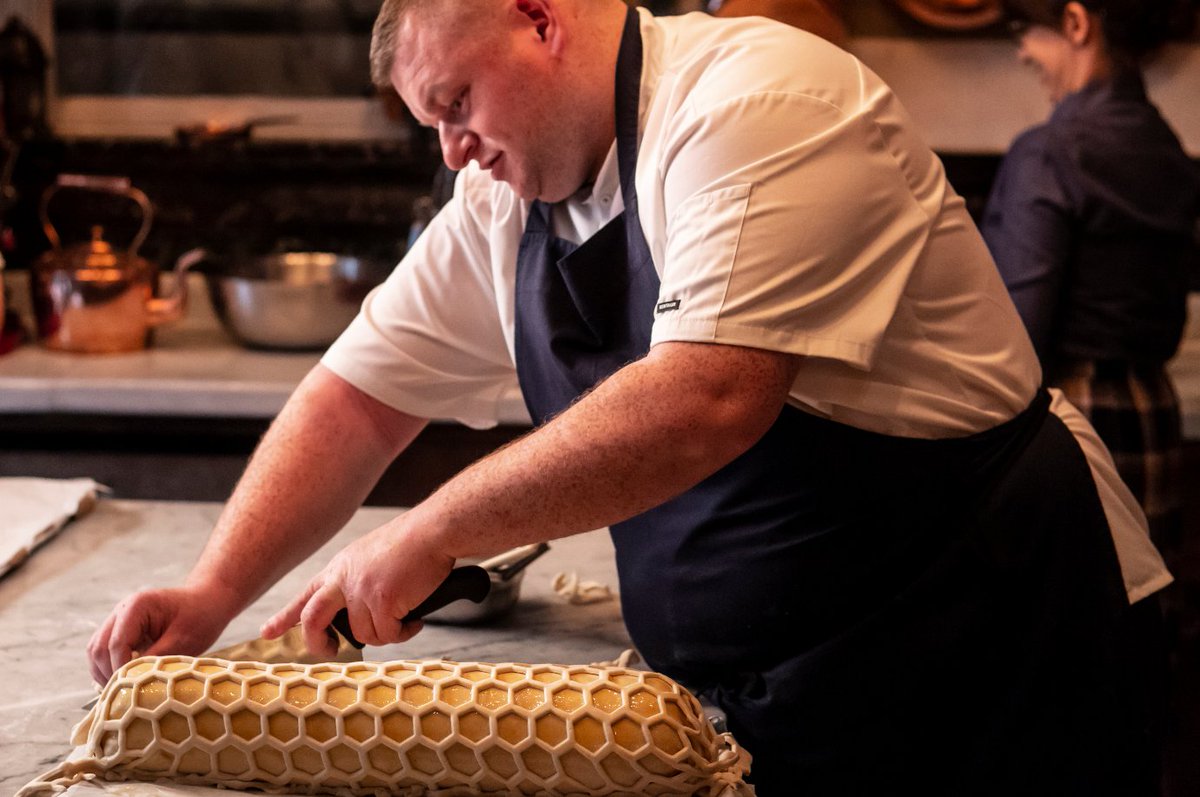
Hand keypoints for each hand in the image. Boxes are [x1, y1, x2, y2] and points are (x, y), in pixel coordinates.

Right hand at [87, 586, 232, 684]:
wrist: (208, 601)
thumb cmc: (200, 616)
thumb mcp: (182, 640)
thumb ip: (155, 660)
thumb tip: (132, 684)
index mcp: (136, 606)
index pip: (116, 644)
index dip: (120, 670)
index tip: (131, 691)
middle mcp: (121, 612)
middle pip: (99, 649)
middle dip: (108, 674)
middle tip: (124, 697)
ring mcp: (118, 621)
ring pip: (97, 652)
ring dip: (105, 674)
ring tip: (122, 694)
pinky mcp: (122, 632)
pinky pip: (105, 654)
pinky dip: (109, 670)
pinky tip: (123, 685)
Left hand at [261, 517, 454, 657]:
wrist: (434, 530)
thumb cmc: (412, 543)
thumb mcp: (371, 557)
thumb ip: (357, 582)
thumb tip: (361, 614)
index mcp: (340, 568)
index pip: (305, 596)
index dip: (284, 617)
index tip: (267, 632)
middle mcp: (344, 580)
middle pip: (312, 620)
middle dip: (318, 644)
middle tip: (330, 651)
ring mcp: (361, 591)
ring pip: (364, 635)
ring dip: (387, 634)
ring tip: (405, 619)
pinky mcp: (383, 601)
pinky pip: (390, 634)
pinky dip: (405, 632)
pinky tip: (415, 618)